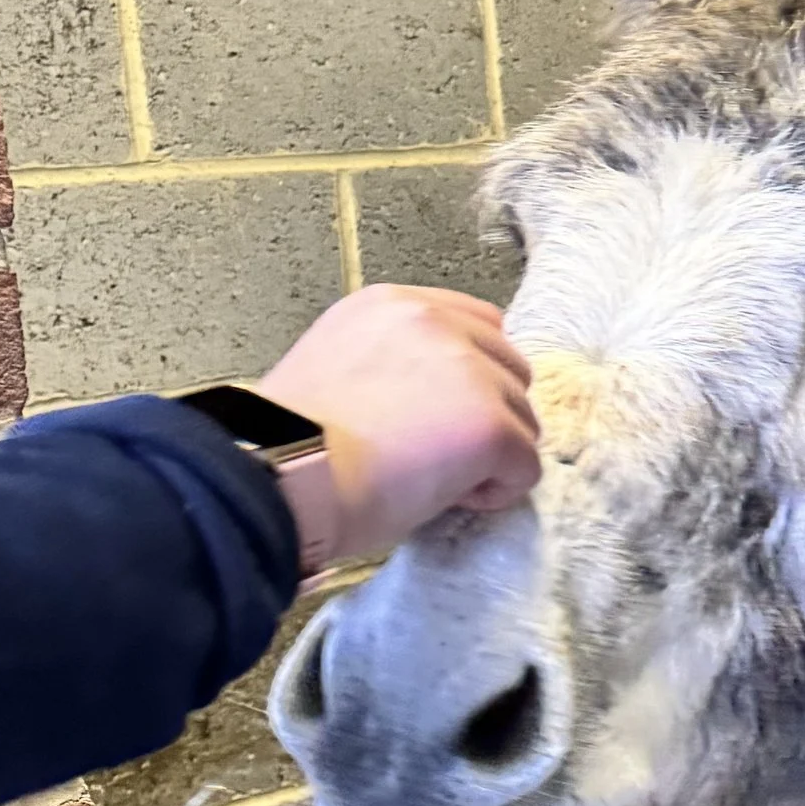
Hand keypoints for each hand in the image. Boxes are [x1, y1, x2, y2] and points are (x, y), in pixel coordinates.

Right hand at [259, 285, 539, 572]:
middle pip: (510, 370)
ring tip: (434, 480)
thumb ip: (394, 362)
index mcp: (394, 305)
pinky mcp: (490, 426)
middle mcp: (436, 323)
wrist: (279, 477)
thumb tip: (439, 398)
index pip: (479, 326)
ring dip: (492, 456)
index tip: (434, 417)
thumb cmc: (292, 441)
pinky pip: (525, 467)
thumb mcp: (338, 366)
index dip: (472, 379)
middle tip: (433, 455)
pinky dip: (497, 492)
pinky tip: (448, 500)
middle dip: (487, 416)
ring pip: (522, 421)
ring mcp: (469, 371)